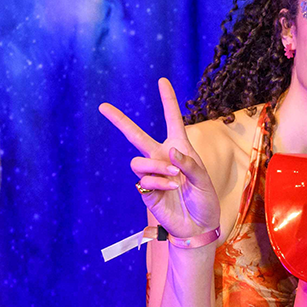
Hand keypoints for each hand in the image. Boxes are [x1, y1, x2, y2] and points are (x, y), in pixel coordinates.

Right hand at [99, 79, 219, 239]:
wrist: (199, 226)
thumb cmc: (204, 200)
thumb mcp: (203, 179)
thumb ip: (189, 163)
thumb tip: (169, 151)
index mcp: (180, 149)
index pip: (172, 120)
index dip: (167, 100)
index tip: (162, 81)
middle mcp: (162, 158)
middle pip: (136, 135)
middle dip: (119, 120)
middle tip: (102, 106)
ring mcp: (152, 174)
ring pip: (138, 161)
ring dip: (156, 167)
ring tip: (175, 178)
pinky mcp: (147, 191)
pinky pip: (144, 179)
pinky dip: (159, 182)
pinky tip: (172, 189)